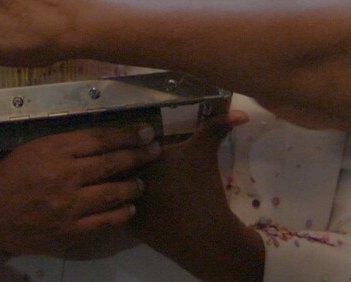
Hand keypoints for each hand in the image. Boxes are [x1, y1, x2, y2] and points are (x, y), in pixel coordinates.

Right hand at [0, 125, 153, 275]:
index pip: (100, 138)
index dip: (127, 135)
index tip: (145, 132)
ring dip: (133, 185)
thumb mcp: (35, 148)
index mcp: (55, 150)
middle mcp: (65, 175)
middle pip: (113, 163)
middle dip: (138, 156)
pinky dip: (122, 213)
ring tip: (142, 182)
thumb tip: (105, 139)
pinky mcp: (70, 230)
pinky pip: (106, 221)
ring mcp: (70, 205)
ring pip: (114, 193)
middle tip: (155, 151)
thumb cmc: (10, 174)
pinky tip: (129, 208)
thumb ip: (68, 144)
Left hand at [128, 110, 261, 281]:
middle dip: (114, 158)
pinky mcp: (126, 223)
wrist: (206, 237)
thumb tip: (241, 112)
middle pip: (112, 162)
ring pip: (109, 184)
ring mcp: (124, 200)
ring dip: (112, 181)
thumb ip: (216, 127)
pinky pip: (114, 209)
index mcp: (141, 156)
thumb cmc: (204, 191)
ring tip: (117, 177)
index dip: (124, 139)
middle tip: (118, 155)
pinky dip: (117, 203)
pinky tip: (124, 200)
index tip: (131, 139)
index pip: (122, 141)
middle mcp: (128, 175)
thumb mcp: (207, 154)